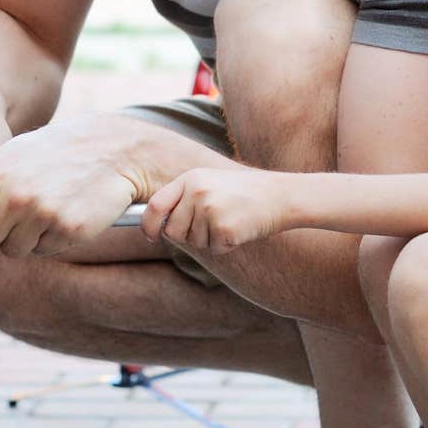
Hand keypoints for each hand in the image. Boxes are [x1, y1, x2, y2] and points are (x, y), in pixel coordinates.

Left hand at [0, 114, 143, 260]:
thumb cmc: (48, 153)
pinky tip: (65, 210)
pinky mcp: (70, 228)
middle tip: (17, 211)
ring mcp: (43, 213)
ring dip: (26, 236)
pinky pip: (45, 251)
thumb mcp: (0, 157)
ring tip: (45, 204)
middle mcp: (15, 196)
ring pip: (15, 251)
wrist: (112, 149)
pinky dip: (52, 238)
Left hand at [141, 167, 291, 253]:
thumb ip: (184, 199)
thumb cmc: (243, 193)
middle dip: (186, 236)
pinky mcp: (224, 228)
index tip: (151, 236)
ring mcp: (209, 210)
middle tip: (210, 225)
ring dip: (210, 240)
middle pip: (172, 230)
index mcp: (191, 179)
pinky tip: (240, 229)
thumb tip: (158, 226)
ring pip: (193, 243)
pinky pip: (214, 249)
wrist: (279, 195)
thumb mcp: (210, 184)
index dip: (148, 225)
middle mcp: (197, 192)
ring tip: (230, 221)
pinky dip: (226, 246)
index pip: (155, 205)